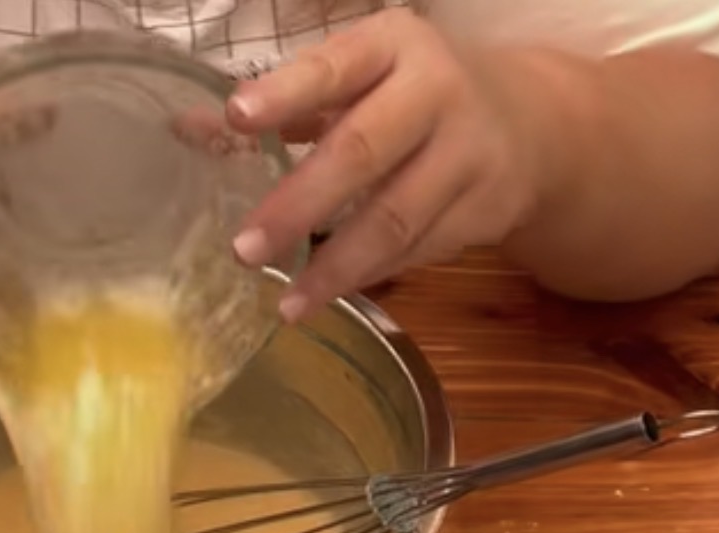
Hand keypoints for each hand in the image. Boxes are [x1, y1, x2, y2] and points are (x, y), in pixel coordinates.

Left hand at [226, 8, 546, 320]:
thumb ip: (282, 105)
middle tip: (244, 249)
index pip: (334, 67)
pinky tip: (326, 296)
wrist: (532, 123)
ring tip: (285, 301)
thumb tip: (186, 130)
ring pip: (396, 217)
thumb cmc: (412, 95)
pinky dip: (369, 276)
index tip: (235, 117)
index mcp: (393, 46)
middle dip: (299, 204)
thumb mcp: (359, 78)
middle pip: (362, 151)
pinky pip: (419, 250)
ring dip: (335, 266)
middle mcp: (437, 92)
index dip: (285, 94)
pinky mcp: (487, 208)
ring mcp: (469, 152)